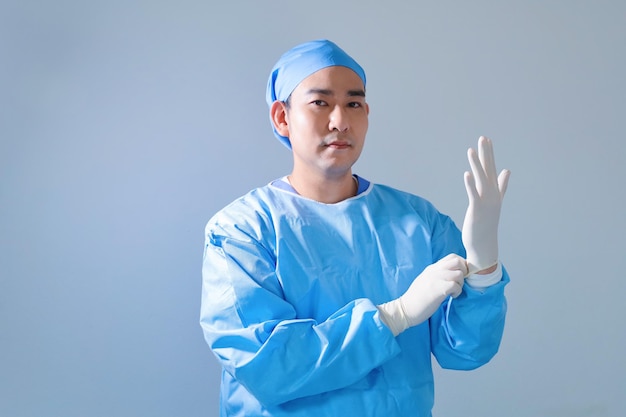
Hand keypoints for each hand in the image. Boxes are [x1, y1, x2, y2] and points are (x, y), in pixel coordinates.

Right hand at [377, 254, 467, 335]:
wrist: (406, 308)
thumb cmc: (416, 298)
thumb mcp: (426, 280)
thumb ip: (438, 275)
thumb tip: (452, 274)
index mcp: (432, 268)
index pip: (452, 257)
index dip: (461, 265)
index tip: (459, 276)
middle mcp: (435, 270)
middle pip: (457, 261)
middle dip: (464, 271)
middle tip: (459, 283)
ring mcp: (436, 278)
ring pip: (459, 274)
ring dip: (461, 283)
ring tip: (454, 291)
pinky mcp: (439, 289)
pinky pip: (456, 286)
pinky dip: (458, 292)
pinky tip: (451, 296)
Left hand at [462, 136, 509, 274]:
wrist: (484, 245)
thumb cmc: (486, 224)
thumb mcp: (494, 202)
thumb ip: (501, 185)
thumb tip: (507, 170)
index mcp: (494, 192)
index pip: (492, 169)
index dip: (489, 155)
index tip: (487, 140)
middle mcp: (492, 195)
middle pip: (488, 170)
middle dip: (486, 154)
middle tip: (483, 137)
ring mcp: (486, 202)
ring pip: (481, 179)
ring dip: (476, 165)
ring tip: (471, 150)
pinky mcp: (478, 210)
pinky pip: (474, 195)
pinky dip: (471, 184)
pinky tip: (467, 174)